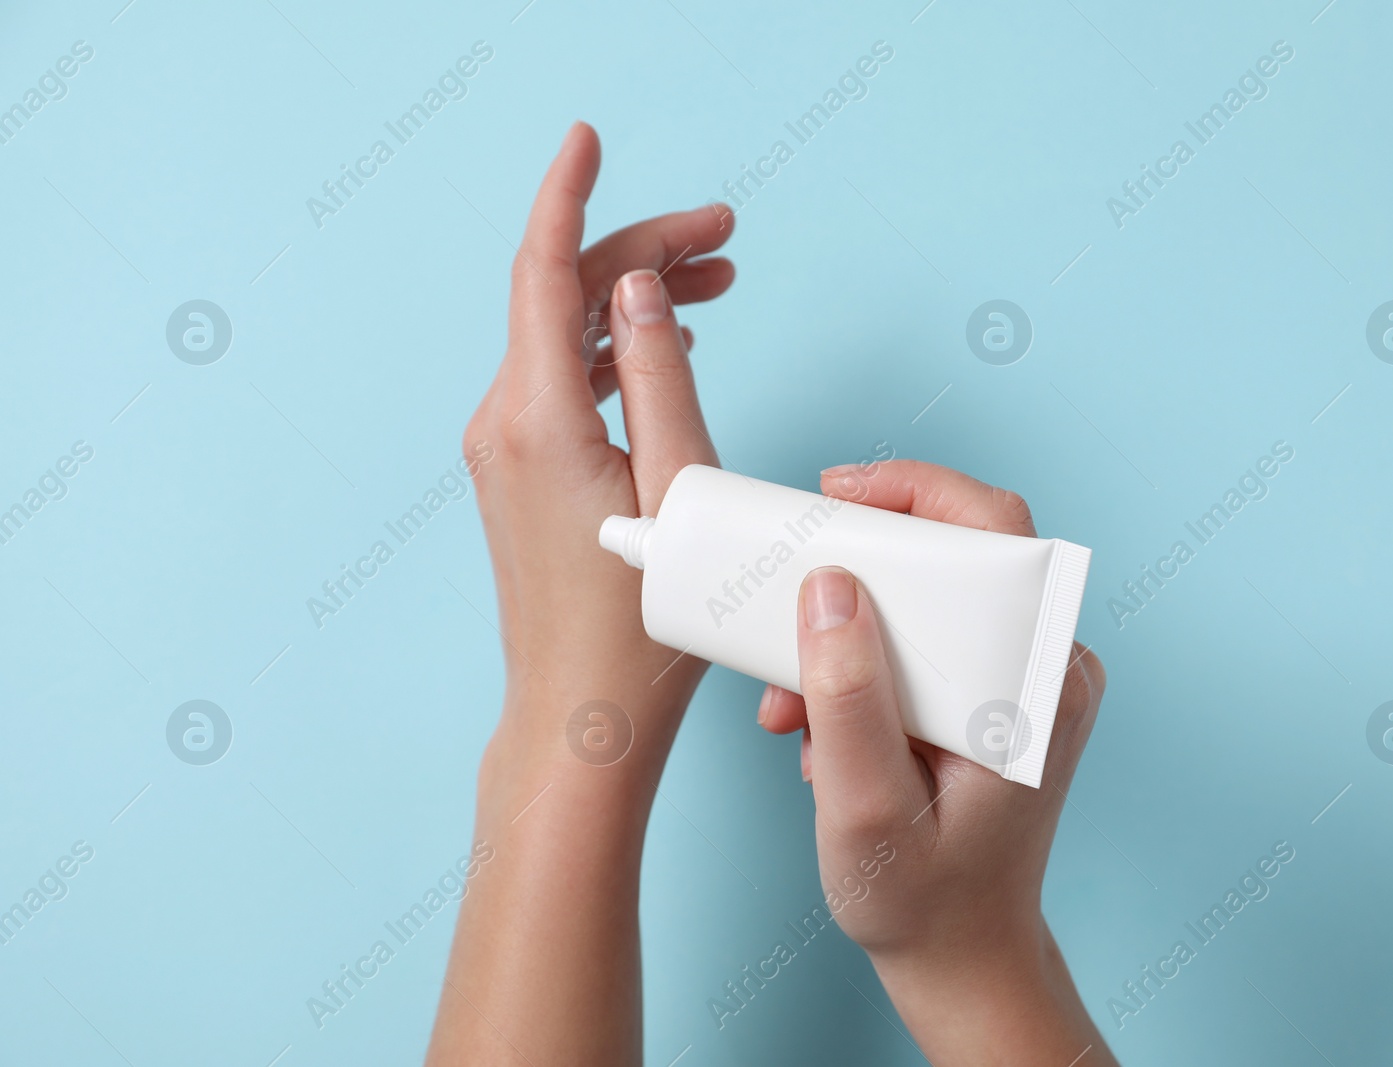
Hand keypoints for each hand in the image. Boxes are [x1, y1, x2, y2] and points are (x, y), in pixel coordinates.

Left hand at [463, 121, 734, 786]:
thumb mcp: (677, 488)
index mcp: (537, 418)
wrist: (580, 721)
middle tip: (728, 237)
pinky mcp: (519, 474)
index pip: (542, 271)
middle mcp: (504, 423)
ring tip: (719, 282)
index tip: (589, 138)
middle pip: (564, 297)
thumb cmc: (639, 629)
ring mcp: (504, 450)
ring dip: (635, 301)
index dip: (568, 193)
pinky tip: (668, 343)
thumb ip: (660, 375)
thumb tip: (640, 288)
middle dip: (644, 252)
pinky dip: (614, 350)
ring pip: (565, 338)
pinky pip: (561, 382)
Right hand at [758, 460, 1116, 1065]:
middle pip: (954, 555)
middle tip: (788, 584)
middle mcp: (1043, 668)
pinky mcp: (989, 699)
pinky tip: (814, 723)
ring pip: (926, 600)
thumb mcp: (864, 806)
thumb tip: (830, 585)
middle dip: (856, 569)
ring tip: (785, 699)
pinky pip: (920, 643)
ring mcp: (1018, 683)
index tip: (833, 497)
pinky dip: (858, 666)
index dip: (915, 492)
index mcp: (1037, 683)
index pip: (996, 534)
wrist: (959, 957)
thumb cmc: (923, 900)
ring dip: (843, 631)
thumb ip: (848, 698)